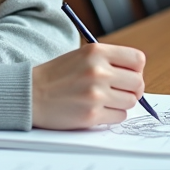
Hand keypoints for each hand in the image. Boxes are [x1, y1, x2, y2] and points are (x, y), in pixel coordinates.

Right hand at [31, 43, 146, 129]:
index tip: (128, 75)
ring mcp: (95, 94)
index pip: (138, 60)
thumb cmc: (57, 75)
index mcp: (96, 52)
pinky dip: (113, 115)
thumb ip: (108, 61)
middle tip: (119, 92)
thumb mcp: (82, 56)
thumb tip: (137, 77)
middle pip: (138, 83)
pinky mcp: (92, 114)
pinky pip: (120, 117)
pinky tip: (98, 110)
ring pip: (131, 102)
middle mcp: (98, 71)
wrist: (31, 94)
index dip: (136, 70)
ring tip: (104, 100)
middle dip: (132, 89)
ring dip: (122, 103)